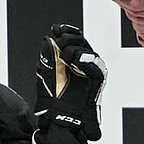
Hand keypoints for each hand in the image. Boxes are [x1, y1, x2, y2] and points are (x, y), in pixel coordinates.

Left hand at [35, 24, 106, 140]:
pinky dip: (86, 60)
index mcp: (71, 59)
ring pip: (89, 52)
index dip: (66, 31)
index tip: (56, 28)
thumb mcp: (45, 70)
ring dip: (76, 50)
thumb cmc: (53, 96)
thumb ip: (49, 53)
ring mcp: (91, 70)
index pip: (73, 39)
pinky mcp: (98, 79)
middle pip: (82, 42)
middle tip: (60, 42)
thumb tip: (49, 37)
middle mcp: (82, 63)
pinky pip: (96, 65)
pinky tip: (75, 60)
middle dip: (70, 38)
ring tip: (66, 57)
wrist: (59, 115)